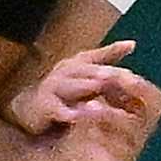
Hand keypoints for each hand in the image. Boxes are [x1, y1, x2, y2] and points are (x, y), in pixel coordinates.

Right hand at [7, 40, 156, 132]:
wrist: (29, 109)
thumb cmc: (62, 91)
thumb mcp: (85, 73)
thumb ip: (106, 58)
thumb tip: (132, 43)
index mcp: (78, 62)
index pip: (99, 56)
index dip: (115, 55)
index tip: (132, 55)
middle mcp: (66, 71)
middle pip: (89, 69)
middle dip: (107, 73)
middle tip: (126, 79)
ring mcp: (53, 87)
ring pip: (74, 86)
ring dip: (87, 87)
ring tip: (101, 89)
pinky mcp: (44, 105)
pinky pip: (58, 109)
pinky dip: (68, 113)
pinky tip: (78, 117)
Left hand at [27, 70, 160, 160]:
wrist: (50, 144)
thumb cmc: (73, 111)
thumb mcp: (87, 82)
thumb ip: (108, 63)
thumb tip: (132, 45)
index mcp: (139, 109)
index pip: (154, 97)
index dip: (140, 86)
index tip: (119, 75)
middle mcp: (142, 128)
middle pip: (151, 113)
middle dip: (130, 98)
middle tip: (106, 87)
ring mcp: (133, 147)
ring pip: (133, 130)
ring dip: (111, 115)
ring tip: (89, 105)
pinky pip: (119, 149)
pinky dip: (102, 136)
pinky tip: (84, 127)